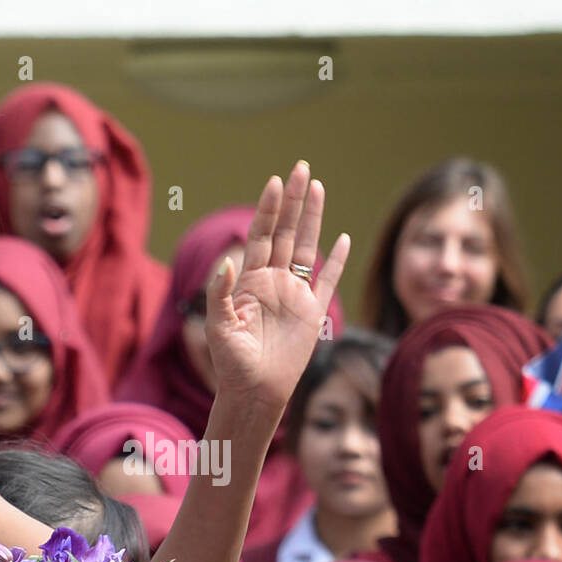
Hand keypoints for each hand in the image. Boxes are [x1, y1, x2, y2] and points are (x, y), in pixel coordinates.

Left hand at [203, 160, 349, 414]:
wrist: (255, 391)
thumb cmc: (232, 362)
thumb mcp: (218, 326)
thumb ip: (220, 293)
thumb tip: (227, 263)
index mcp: (250, 281)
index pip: (261, 235)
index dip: (269, 209)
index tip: (276, 182)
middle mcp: (273, 281)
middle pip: (287, 232)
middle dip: (293, 201)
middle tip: (301, 168)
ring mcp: (295, 295)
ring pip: (308, 248)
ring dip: (313, 219)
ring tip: (318, 188)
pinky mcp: (313, 313)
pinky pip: (327, 281)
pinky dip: (336, 261)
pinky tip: (343, 238)